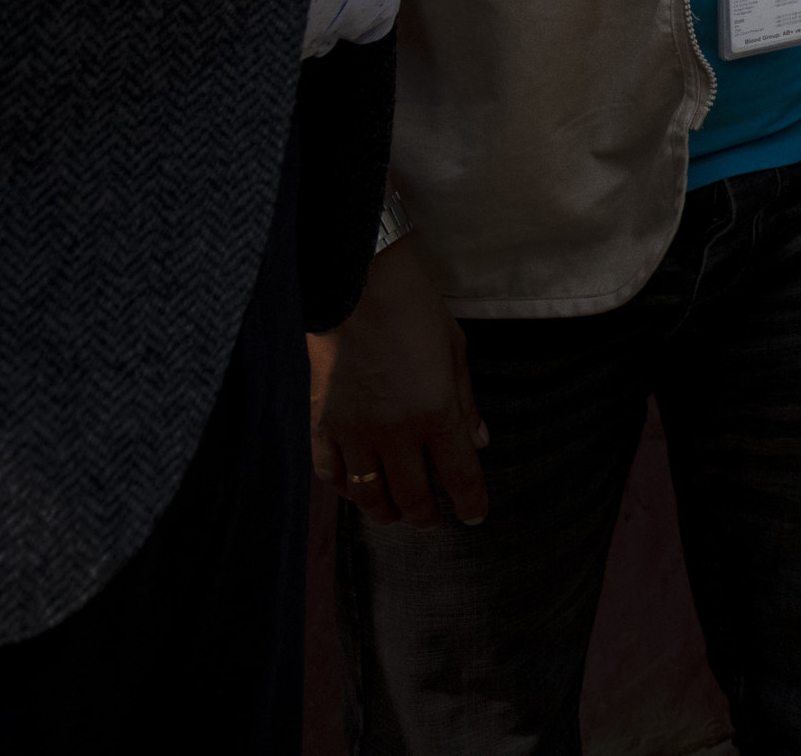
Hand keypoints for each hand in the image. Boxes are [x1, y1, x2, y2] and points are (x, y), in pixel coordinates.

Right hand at [314, 239, 487, 529]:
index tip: (474, 516)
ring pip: (369, 495)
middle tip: (434, 518)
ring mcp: (354, 432)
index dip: (470, 503)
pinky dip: (345, 489)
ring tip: (395, 511)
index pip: (459, 476)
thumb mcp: (456, 351)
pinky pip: (330, 474)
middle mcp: (395, 432)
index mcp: (436, 413)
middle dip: (427, 515)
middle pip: (413, 497)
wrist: (358, 283)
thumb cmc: (415, 308)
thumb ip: (466, 402)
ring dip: (386, 510)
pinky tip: (356, 488)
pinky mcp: (322, 424)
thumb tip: (478, 441)